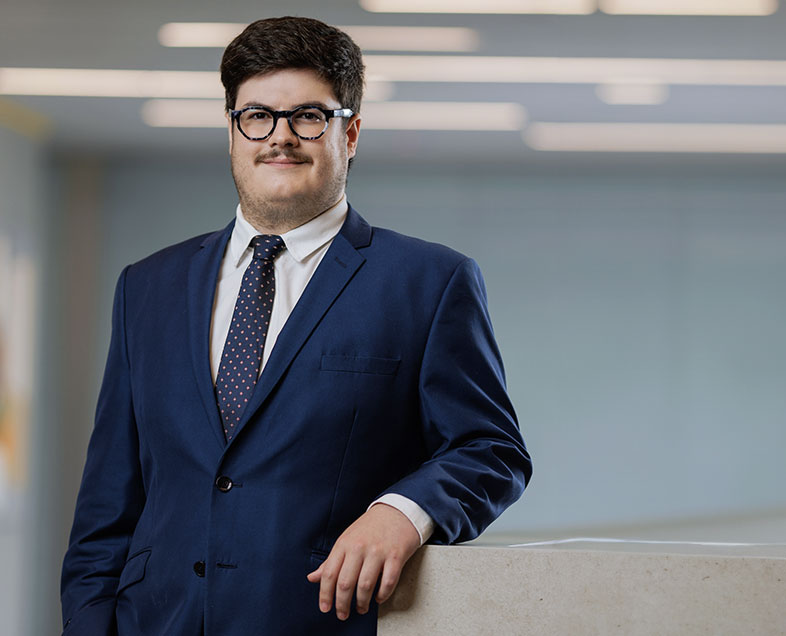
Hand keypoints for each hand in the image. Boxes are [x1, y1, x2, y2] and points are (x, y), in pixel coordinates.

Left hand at [306, 503, 420, 620]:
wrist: (397, 511)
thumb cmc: (371, 527)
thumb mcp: (347, 539)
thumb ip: (330, 561)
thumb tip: (312, 577)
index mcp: (344, 544)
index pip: (329, 574)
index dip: (325, 595)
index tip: (325, 608)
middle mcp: (359, 548)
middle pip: (345, 583)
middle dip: (342, 604)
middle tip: (343, 614)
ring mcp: (378, 552)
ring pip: (365, 586)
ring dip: (362, 603)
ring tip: (361, 608)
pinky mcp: (396, 556)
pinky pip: (388, 582)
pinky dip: (382, 595)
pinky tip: (378, 598)